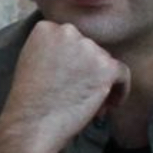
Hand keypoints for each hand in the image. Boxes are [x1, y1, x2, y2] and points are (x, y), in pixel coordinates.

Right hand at [0, 20, 130, 152]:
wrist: (31, 124)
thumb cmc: (29, 101)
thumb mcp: (31, 60)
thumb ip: (53, 49)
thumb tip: (79, 54)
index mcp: (46, 28)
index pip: (72, 39)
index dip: (73, 62)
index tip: (69, 80)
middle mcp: (68, 32)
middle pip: (90, 49)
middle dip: (88, 71)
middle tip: (78, 95)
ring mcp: (88, 48)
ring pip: (105, 62)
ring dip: (100, 82)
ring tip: (87, 105)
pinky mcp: (106, 67)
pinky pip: (122, 74)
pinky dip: (120, 90)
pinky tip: (108, 105)